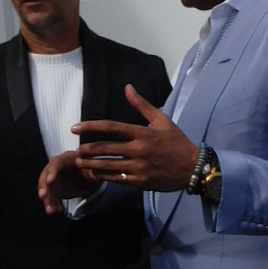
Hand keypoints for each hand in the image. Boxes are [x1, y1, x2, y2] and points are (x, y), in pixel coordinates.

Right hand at [38, 151, 93, 215]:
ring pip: (47, 189)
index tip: (50, 181)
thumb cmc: (93, 170)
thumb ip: (94, 171)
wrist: (91, 180)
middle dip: (44, 187)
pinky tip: (56, 211)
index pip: (56, 163)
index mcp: (66, 158)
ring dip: (47, 199)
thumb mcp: (95, 170)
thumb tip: (95, 171)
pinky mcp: (55, 190)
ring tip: (50, 210)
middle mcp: (57, 168)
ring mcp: (54, 179)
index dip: (52, 172)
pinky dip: (52, 205)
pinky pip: (51, 198)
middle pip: (46, 176)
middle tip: (43, 196)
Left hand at [72, 85, 199, 192]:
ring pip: (108, 165)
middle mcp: (139, 150)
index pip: (111, 127)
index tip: (75, 127)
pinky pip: (117, 179)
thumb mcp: (162, 120)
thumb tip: (127, 87)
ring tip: (79, 162)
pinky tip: (95, 173)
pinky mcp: (140, 181)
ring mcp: (139, 167)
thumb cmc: (176, 142)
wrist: (192, 168)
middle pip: (106, 148)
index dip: (91, 126)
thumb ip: (142, 105)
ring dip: (91, 164)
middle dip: (87, 149)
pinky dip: (104, 176)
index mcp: (142, 133)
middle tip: (76, 149)